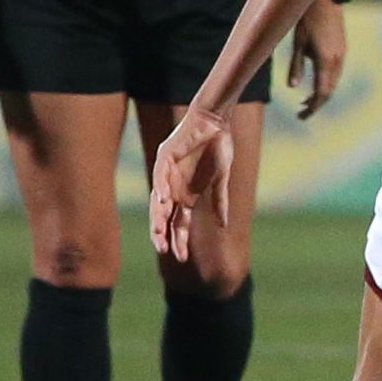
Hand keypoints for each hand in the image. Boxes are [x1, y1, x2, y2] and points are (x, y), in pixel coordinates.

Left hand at [149, 106, 238, 260]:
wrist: (215, 122)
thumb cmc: (218, 148)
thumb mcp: (221, 179)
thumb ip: (219, 201)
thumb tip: (223, 226)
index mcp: (186, 195)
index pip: (179, 223)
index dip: (179, 240)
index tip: (181, 258)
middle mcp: (173, 187)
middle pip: (164, 217)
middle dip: (164, 235)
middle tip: (165, 251)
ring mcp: (167, 173)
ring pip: (158, 200)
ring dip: (158, 217)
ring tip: (158, 234)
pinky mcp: (165, 156)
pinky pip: (161, 175)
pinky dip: (162, 188)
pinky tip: (164, 201)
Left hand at [287, 0, 347, 119]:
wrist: (324, 0)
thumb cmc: (307, 20)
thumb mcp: (297, 44)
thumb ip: (296, 67)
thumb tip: (294, 88)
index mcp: (326, 62)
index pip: (322, 93)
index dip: (312, 108)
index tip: (302, 117)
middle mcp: (337, 61)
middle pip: (329, 91)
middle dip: (316, 103)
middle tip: (301, 111)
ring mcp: (341, 55)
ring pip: (333, 82)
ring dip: (321, 93)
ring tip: (305, 100)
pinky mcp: (341, 49)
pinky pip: (335, 73)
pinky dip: (326, 82)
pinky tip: (315, 81)